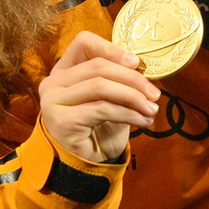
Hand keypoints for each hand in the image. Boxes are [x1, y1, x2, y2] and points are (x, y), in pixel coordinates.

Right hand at [38, 31, 159, 163]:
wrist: (84, 166)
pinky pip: (102, 109)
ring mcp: (53, 101)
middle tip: (154, 93)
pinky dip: (128, 113)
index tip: (137, 63)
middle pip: (97, 66)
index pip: (83, 43)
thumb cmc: (97, 129)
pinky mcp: (62, 120)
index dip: (111, 48)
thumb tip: (140, 64)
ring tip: (151, 108)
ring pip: (100, 86)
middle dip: (132, 78)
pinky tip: (143, 121)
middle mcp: (53, 83)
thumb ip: (116, 78)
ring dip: (133, 97)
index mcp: (63, 70)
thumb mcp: (109, 98)